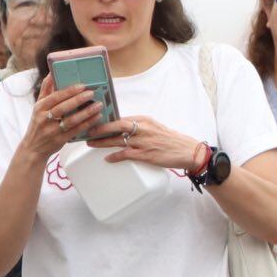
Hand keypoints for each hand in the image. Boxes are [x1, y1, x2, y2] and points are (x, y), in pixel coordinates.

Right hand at [20, 76, 103, 160]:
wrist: (33, 147)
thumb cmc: (39, 123)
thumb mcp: (38, 106)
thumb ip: (46, 90)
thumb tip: (52, 72)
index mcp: (39, 107)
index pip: (54, 97)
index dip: (68, 91)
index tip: (82, 85)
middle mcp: (44, 118)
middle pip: (63, 108)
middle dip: (78, 100)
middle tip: (92, 93)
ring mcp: (52, 131)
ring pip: (71, 120)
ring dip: (86, 112)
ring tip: (98, 105)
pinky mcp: (60, 140)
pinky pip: (76, 131)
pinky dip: (87, 124)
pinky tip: (97, 117)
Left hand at [88, 114, 203, 171]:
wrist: (188, 151)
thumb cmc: (171, 140)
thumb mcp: (155, 128)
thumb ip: (139, 127)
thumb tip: (121, 129)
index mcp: (145, 120)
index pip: (121, 117)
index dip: (106, 119)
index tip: (94, 121)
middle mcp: (144, 129)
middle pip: (116, 125)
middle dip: (100, 128)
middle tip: (87, 130)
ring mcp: (144, 142)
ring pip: (117, 140)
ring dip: (102, 142)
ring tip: (91, 144)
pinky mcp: (146, 155)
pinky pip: (125, 154)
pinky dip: (115, 156)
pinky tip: (107, 158)